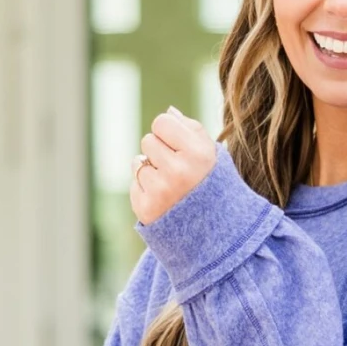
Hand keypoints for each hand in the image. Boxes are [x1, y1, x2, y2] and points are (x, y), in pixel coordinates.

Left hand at [130, 107, 216, 224]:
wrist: (212, 234)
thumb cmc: (210, 186)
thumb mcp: (211, 154)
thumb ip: (192, 129)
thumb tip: (169, 111)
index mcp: (198, 154)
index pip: (162, 122)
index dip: (169, 132)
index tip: (179, 147)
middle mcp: (179, 172)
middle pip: (148, 140)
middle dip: (159, 151)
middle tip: (176, 170)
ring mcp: (161, 191)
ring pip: (139, 161)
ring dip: (151, 170)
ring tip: (170, 186)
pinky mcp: (146, 208)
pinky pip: (134, 182)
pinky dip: (145, 188)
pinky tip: (163, 199)